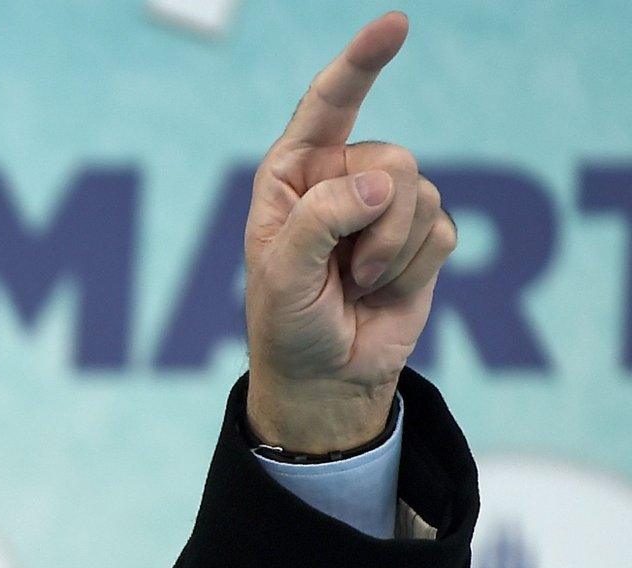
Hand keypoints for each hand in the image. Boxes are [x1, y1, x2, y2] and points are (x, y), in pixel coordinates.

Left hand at [243, 11, 457, 453]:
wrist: (323, 377)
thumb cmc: (286, 323)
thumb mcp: (283, 273)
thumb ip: (322, 219)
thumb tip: (382, 185)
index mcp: (292, 174)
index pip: (328, 105)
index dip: (361, 63)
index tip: (395, 24)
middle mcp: (339, 179)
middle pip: (394, 158)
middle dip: (374, 220)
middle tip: (342, 268)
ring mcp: (384, 206)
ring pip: (420, 194)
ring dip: (389, 252)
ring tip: (356, 283)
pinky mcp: (419, 236)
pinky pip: (439, 231)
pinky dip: (411, 269)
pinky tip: (381, 290)